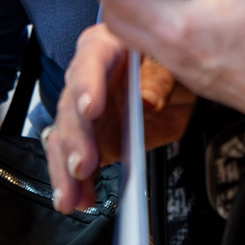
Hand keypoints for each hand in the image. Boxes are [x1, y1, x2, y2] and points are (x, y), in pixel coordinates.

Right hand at [43, 24, 195, 213]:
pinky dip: (73, 181)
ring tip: (72, 193)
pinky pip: (73, 158)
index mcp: (107, 47)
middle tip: (83, 164)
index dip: (87, 85)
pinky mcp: (91, 138)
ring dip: (66, 167)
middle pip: (71, 105)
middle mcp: (89, 77)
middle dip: (75, 139)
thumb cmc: (170, 62)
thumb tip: (146, 99)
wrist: (179, 86)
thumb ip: (162, 78)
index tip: (90, 109)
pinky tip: (77, 198)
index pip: (90, 60)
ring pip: (65, 136)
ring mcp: (86, 110)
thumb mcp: (174, 62)